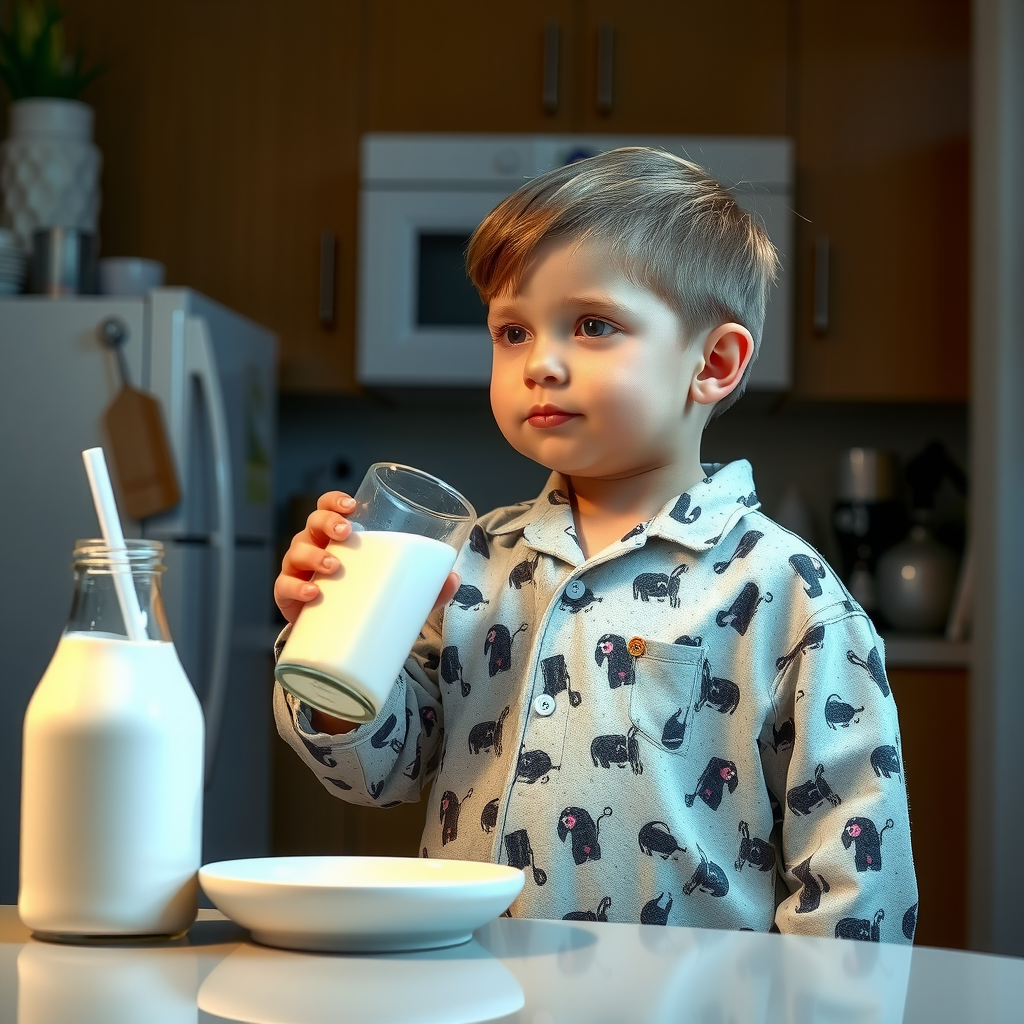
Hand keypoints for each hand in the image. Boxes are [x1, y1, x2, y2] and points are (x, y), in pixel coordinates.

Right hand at [273, 490, 462, 624]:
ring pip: (297, 551)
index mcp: (337, 537)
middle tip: (346, 533)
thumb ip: (426, 585)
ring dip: (314, 554)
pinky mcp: (289, 597)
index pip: (329, 507)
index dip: (335, 501)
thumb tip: (455, 579)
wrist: (338, 637)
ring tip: (334, 566)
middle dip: (327, 523)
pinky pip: (285, 586)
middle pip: (312, 523)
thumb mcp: (396, 590)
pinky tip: (313, 592)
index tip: (352, 506)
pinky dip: (297, 587)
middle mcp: (314, 547)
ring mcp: (298, 570)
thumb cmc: (364, 599)